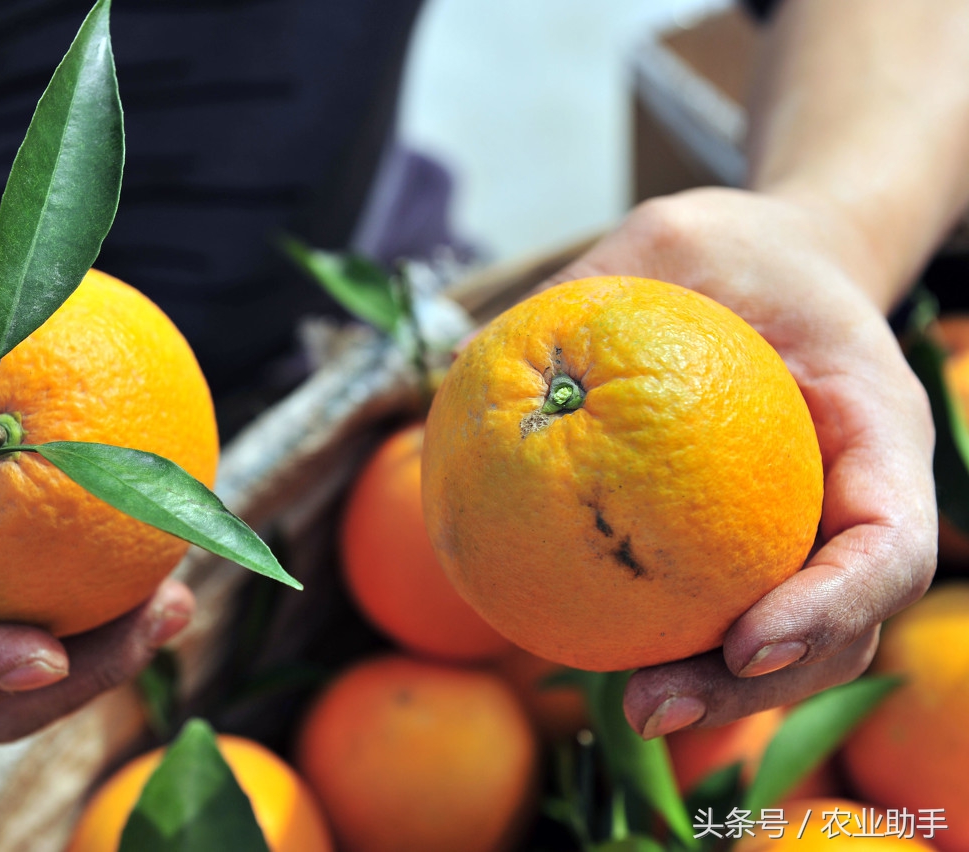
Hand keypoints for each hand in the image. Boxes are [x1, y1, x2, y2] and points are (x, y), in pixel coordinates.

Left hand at [538, 187, 936, 736]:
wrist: (778, 270)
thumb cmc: (732, 249)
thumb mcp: (666, 239)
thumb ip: (588, 288)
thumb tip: (463, 357)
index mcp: (875, 424)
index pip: (890, 540)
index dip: (831, 606)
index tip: (743, 641)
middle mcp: (862, 495)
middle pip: (845, 625)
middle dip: (757, 684)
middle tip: (651, 705)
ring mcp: (822, 532)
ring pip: (797, 644)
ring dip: (721, 693)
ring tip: (629, 707)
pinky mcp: (766, 546)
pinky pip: (730, 603)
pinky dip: (679, 641)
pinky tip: (592, 652)